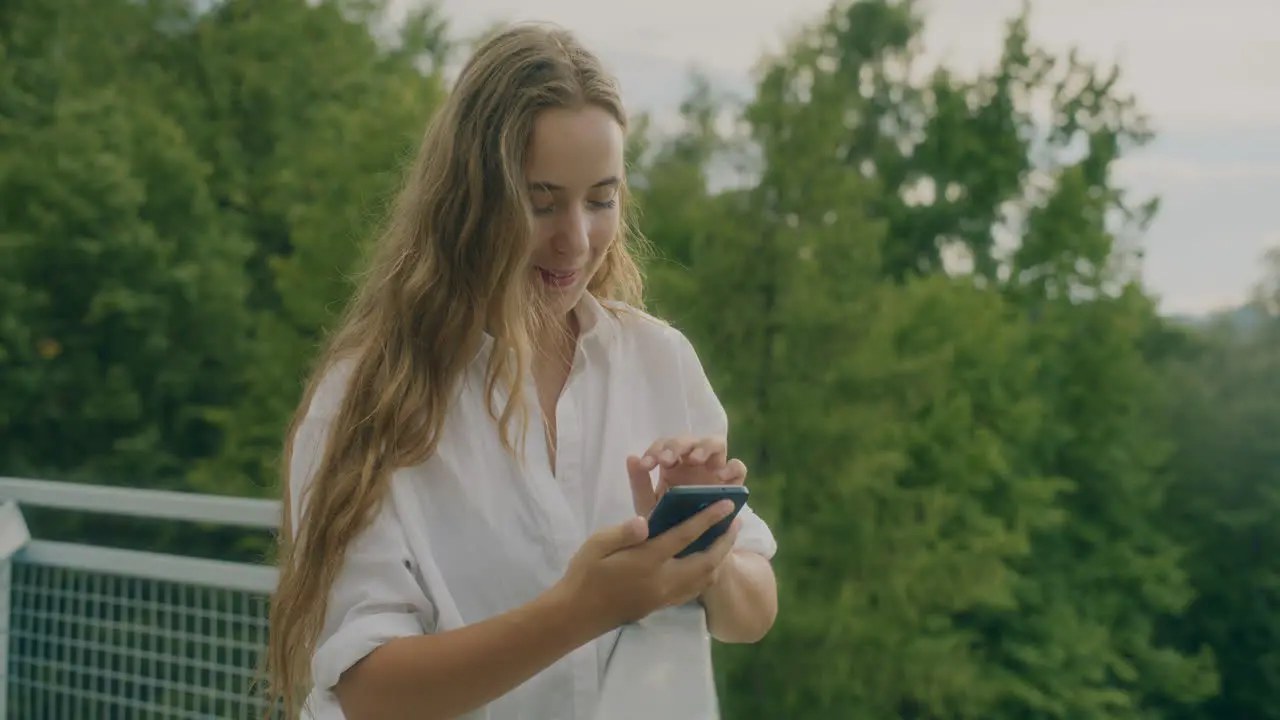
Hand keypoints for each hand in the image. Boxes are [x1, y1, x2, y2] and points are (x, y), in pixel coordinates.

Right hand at [554, 502, 742, 631]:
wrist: (577, 615)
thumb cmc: (585, 574)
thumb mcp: (596, 545)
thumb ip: (623, 533)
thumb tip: (644, 521)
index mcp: (646, 561)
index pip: (684, 536)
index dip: (708, 518)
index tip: (727, 504)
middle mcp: (662, 580)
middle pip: (706, 561)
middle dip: (725, 541)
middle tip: (736, 522)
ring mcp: (664, 596)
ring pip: (704, 578)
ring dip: (719, 558)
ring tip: (726, 540)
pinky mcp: (661, 605)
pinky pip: (694, 590)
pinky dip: (706, 574)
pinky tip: (705, 563)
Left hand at [626, 435, 747, 516]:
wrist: (687, 550)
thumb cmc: (666, 524)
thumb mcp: (649, 506)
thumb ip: (640, 483)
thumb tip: (631, 457)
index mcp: (672, 464)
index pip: (665, 445)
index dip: (655, 450)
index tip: (646, 465)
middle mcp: (694, 462)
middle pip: (689, 440)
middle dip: (677, 446)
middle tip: (667, 460)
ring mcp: (714, 470)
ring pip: (716, 444)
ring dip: (704, 447)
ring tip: (695, 459)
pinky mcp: (732, 484)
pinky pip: (738, 468)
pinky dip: (731, 467)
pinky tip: (720, 477)